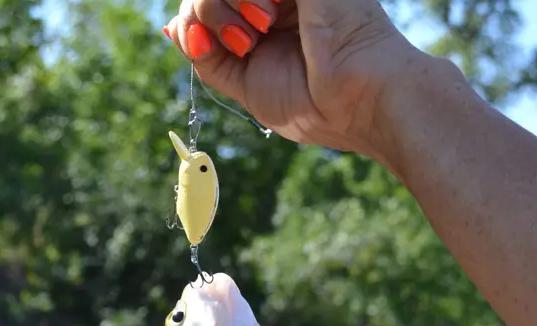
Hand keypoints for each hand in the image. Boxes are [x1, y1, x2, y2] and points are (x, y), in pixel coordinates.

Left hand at [164, 0, 430, 163]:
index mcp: (268, 20)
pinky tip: (264, 19)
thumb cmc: (316, 104)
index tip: (199, 46)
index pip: (208, 4)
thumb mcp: (248, 84)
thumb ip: (210, 55)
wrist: (361, 100)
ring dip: (217, 7)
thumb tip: (175, 29)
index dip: (191, 21)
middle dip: (203, 13)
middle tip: (238, 43)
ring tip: (252, 35)